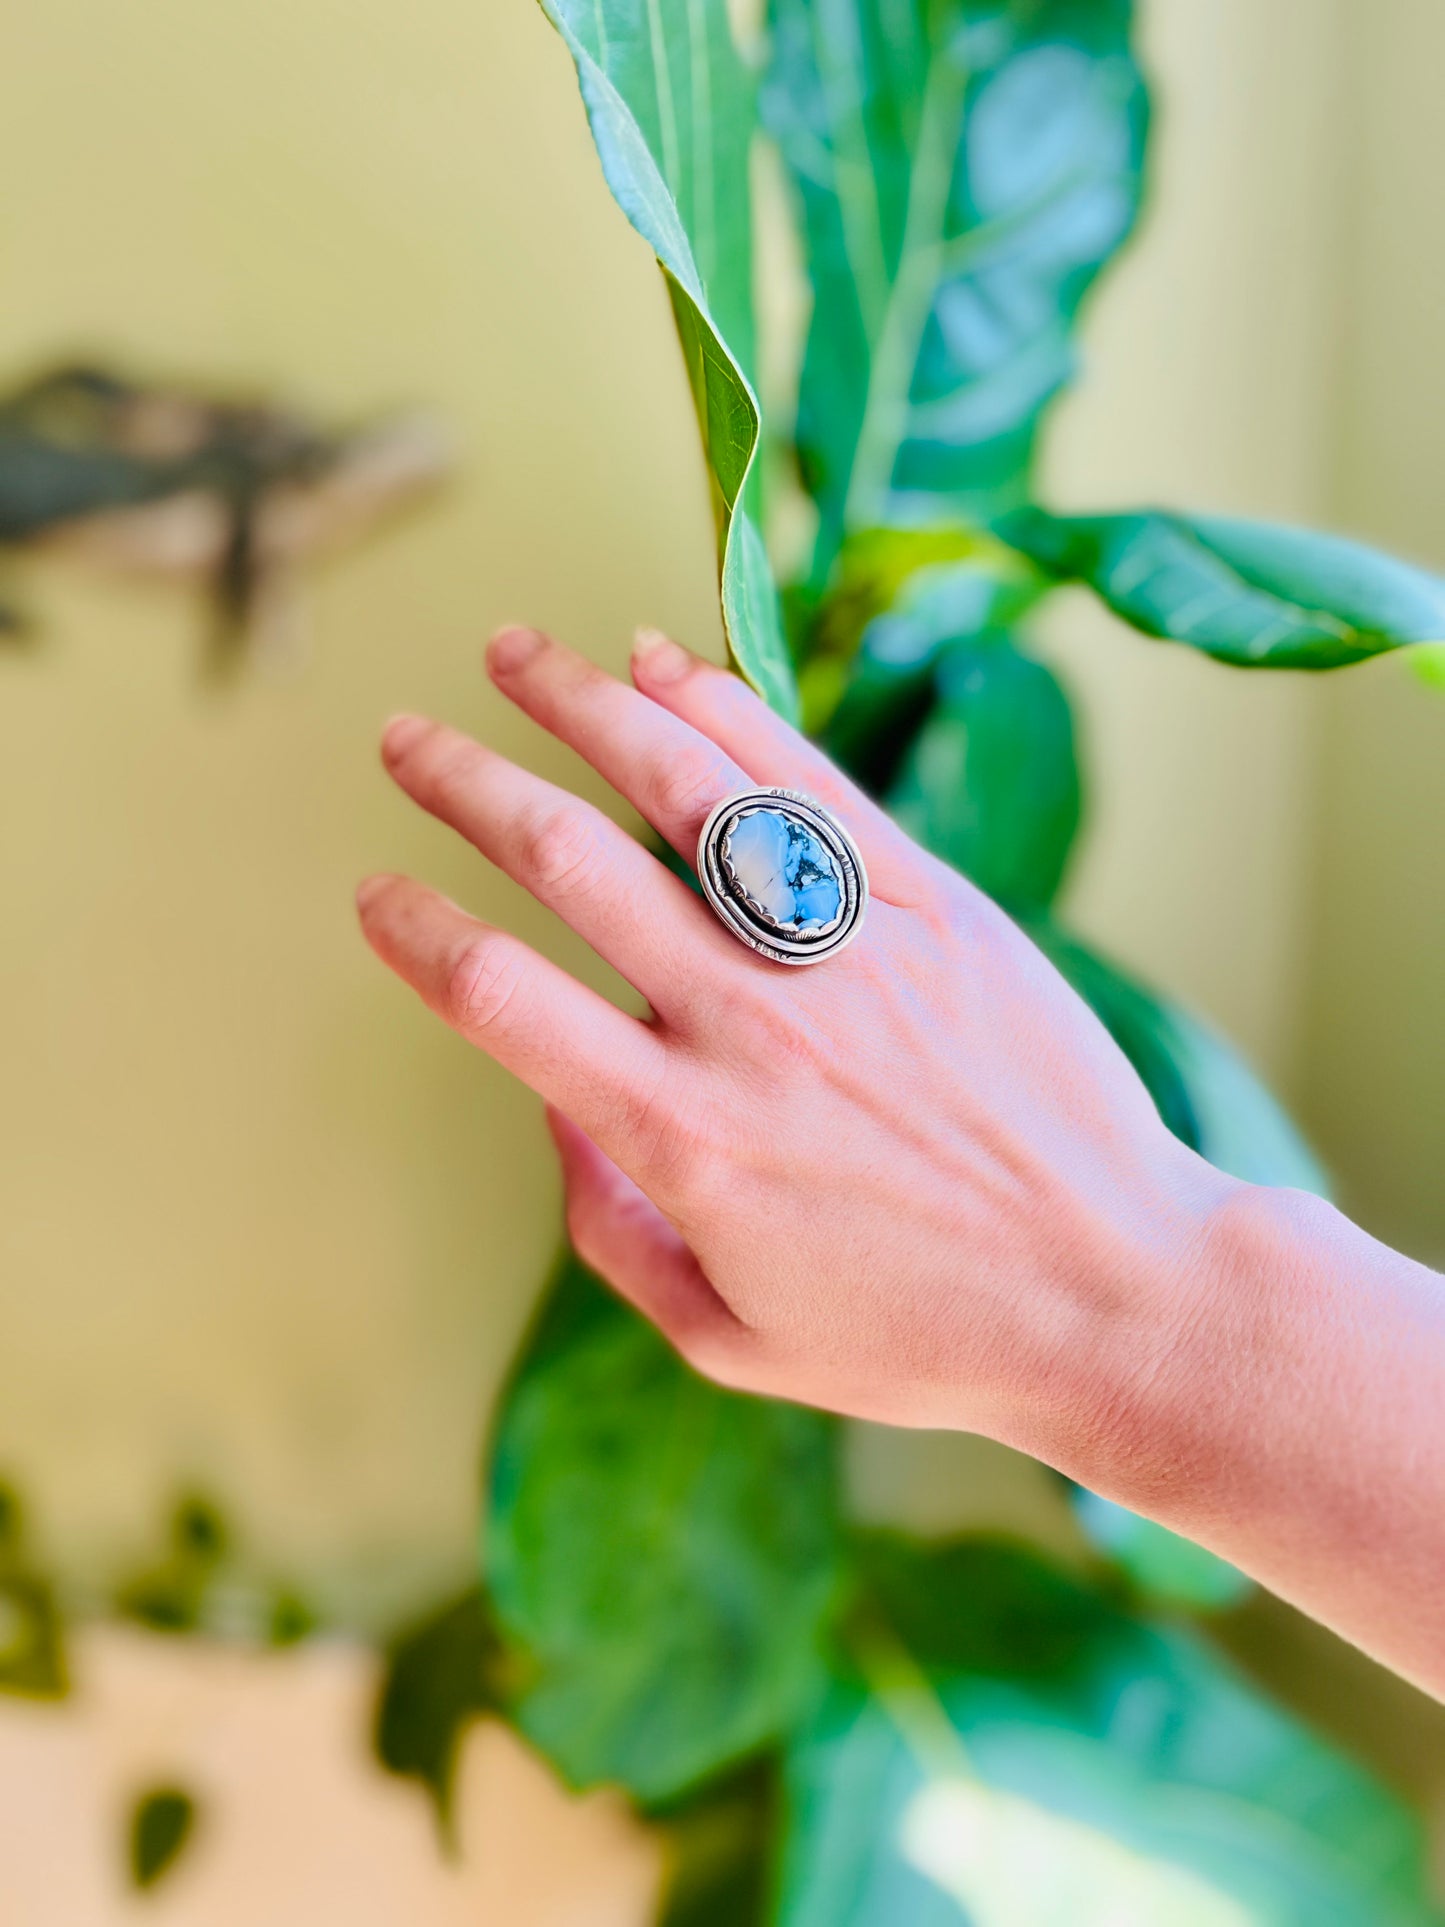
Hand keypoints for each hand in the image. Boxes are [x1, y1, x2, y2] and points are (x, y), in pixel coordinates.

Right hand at [356, 625, 1229, 1482]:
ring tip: (511, 652)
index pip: (505, 998)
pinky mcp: (936, 906)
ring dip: (580, 702)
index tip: (376, 893)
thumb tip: (552, 1106)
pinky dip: (729, 710)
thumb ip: (612, 1229)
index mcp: (687, 1138)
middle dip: (464, 784)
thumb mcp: (733, 1340)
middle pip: (570, 860)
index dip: (419, 933)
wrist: (1118, 1291)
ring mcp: (850, 951)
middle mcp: (755, 1025)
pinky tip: (664, 663)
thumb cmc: (922, 1333)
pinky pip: (812, 783)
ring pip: (686, 786)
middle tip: (403, 739)